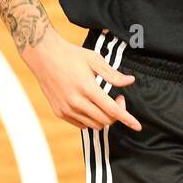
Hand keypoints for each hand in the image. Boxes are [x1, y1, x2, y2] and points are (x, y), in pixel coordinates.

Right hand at [21, 32, 141, 130]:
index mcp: (87, 88)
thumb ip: (113, 74)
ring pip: (94, 125)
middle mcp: (76, 102)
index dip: (127, 119)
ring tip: (104, 101)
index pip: (112, 110)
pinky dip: (91, 119)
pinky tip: (91, 106)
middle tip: (119, 98)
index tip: (138, 126)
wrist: (44, 57)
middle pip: (105, 120)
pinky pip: (81, 124)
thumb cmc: (72, 55)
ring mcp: (66, 109)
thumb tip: (130, 81)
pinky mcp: (59, 112)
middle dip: (118, 113)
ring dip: (105, 117)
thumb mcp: (95, 60)